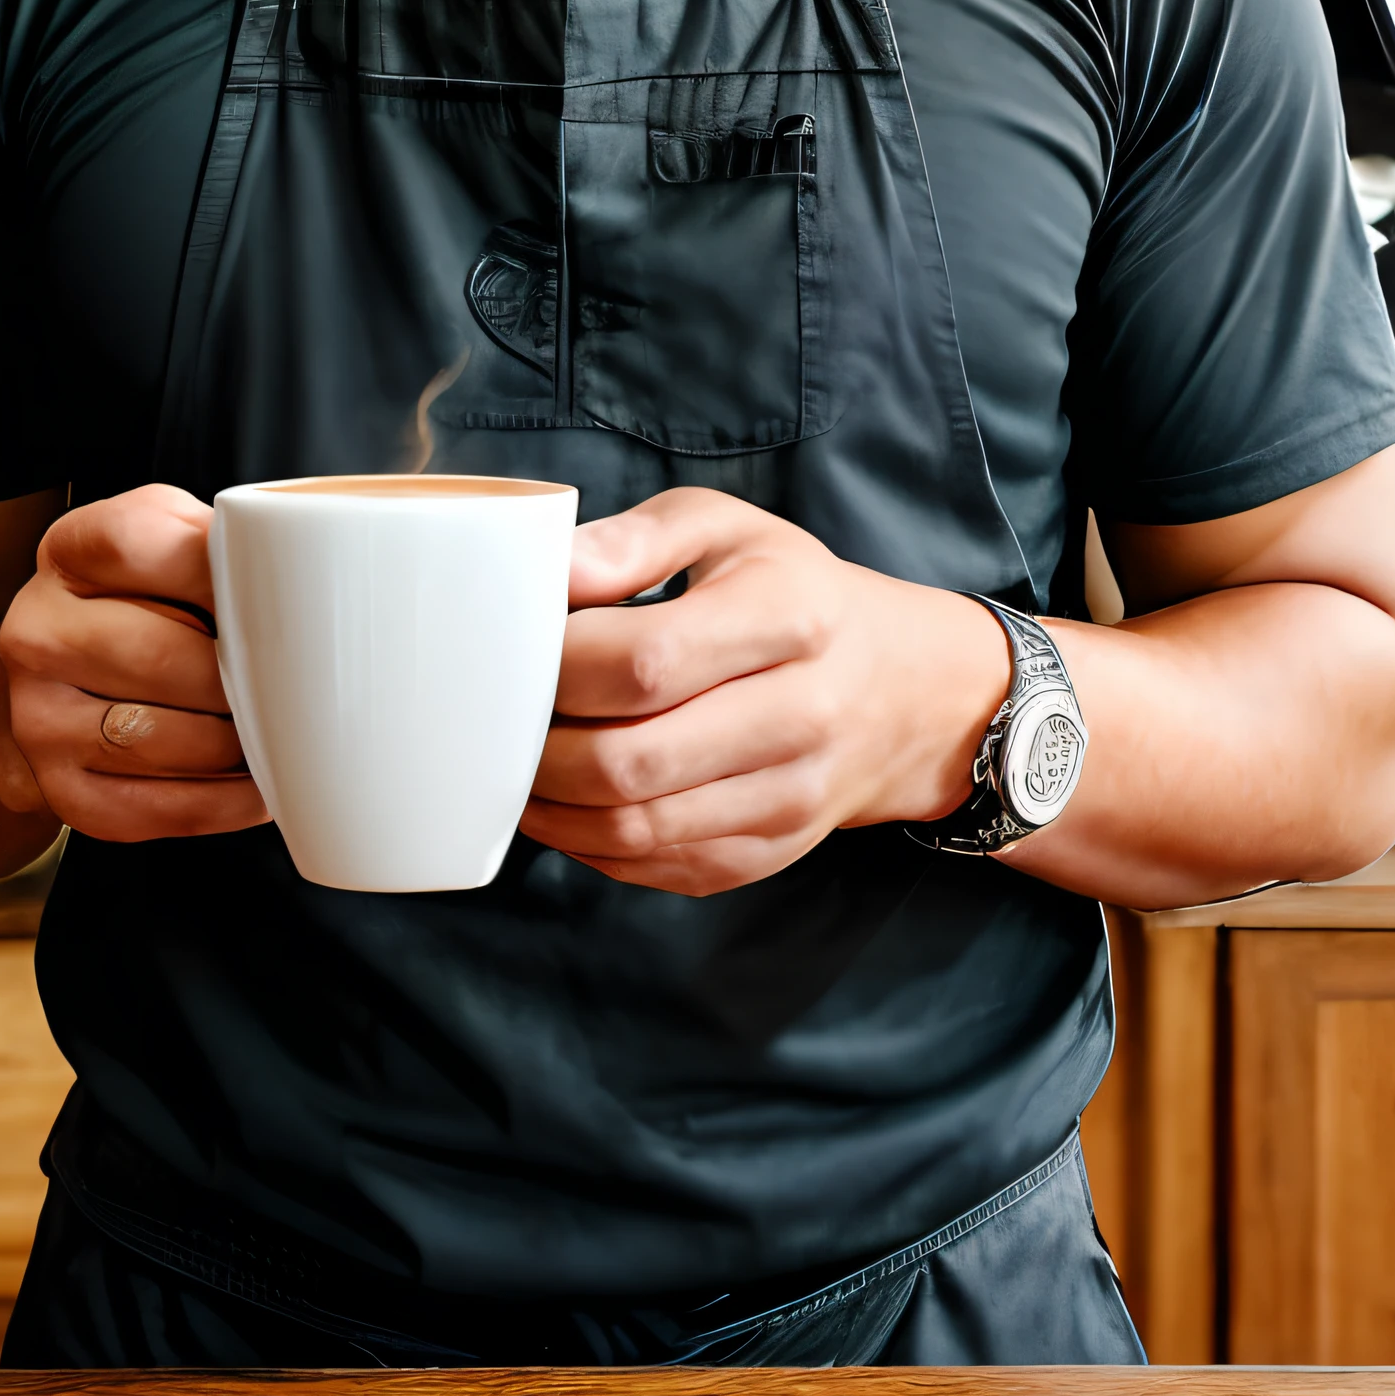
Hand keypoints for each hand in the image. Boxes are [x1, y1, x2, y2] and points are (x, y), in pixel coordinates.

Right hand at [0, 484, 271, 843]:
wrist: (74, 661)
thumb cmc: (149, 592)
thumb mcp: (175, 535)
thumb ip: (222, 541)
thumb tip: (298, 575)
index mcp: (68, 553)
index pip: (132, 546)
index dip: (212, 572)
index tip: (270, 593)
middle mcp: (36, 634)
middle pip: (157, 656)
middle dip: (237, 674)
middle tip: (290, 679)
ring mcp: (39, 717)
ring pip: (160, 739)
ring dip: (234, 742)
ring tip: (275, 729)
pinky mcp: (61, 789)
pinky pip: (157, 808)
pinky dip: (223, 801)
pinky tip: (253, 781)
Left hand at [520, 488, 1010, 896]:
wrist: (900, 689)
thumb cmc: (788, 592)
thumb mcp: (726, 529)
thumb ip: (633, 539)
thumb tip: (543, 568)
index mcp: (790, 614)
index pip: (644, 661)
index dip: (556, 665)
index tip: (513, 648)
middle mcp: (802, 714)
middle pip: (628, 761)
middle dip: (535, 748)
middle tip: (494, 718)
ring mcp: (789, 798)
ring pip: (633, 828)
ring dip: (549, 805)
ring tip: (513, 761)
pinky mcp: (768, 853)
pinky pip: (653, 866)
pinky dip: (586, 842)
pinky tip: (564, 799)